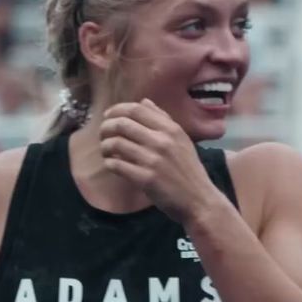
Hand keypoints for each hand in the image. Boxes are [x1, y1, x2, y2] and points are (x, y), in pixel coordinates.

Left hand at [99, 100, 221, 226]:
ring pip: (116, 144)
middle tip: (102, 134)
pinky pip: (117, 165)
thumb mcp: (181, 139)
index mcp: (171, 129)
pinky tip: (111, 164)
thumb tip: (144, 101)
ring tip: (106, 151)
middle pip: (122, 124)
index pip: (136, 109)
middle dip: (106, 127)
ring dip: (105, 146)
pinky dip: (110, 163)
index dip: (117, 110)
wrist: (199, 199)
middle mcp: (162, 141)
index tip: (109, 116)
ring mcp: (153, 160)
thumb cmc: (188, 169)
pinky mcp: (146, 179)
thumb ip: (163, 119)